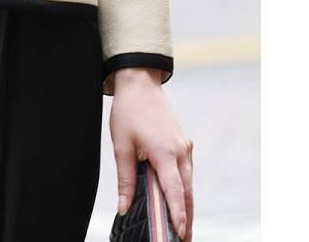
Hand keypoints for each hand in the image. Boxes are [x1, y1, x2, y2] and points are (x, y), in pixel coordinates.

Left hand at [110, 67, 193, 241]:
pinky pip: (186, 171)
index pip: (174, 192)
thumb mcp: (121, 145)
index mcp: (164, 152)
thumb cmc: (128, 111)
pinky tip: (178, 199)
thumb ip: (125, 179)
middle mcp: (180, 151)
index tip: (179, 234)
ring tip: (182, 228)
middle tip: (183, 239)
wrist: (140, 83)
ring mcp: (185, 147)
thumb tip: (124, 207)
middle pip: (186, 192)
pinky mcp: (184, 143)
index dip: (177, 215)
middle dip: (186, 218)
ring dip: (186, 205)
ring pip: (188, 183)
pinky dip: (183, 188)